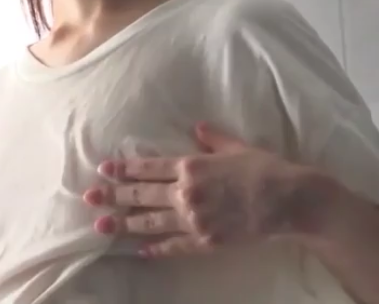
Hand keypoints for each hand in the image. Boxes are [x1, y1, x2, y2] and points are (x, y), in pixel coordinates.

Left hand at [83, 123, 322, 257]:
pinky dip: (155, 249)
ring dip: (122, 223)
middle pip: (141, 195)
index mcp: (191, 166)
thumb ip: (212, 138)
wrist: (290, 202)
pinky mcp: (205, 242)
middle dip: (112, 195)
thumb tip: (197, 127)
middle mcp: (186, 193)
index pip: (148, 167)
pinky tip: (139, 251)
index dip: (124, 169)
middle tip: (88, 196)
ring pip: (149, 222)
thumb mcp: (237, 145)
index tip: (104, 169)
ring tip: (100, 225)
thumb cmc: (265, 168)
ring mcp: (193, 220)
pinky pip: (173, 247)